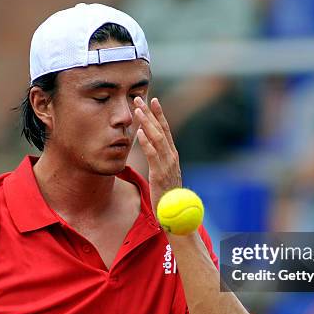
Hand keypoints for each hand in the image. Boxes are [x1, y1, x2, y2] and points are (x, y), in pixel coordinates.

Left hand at [133, 97, 181, 213]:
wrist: (176, 215)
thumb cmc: (168, 196)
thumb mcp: (164, 175)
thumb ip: (160, 162)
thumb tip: (152, 150)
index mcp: (172, 155)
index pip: (166, 130)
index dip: (159, 115)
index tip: (153, 100)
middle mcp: (172, 157)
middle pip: (160, 130)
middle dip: (150, 113)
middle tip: (139, 98)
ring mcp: (167, 165)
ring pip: (156, 139)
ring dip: (146, 123)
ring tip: (137, 110)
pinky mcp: (160, 174)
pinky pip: (153, 155)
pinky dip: (146, 143)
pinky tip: (139, 133)